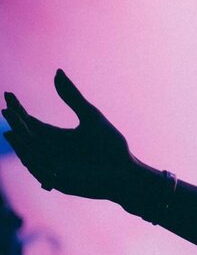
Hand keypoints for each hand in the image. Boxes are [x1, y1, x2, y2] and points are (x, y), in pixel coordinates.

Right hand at [2, 70, 134, 201]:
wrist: (126, 173)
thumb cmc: (111, 145)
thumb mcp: (90, 116)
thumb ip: (72, 97)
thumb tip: (57, 71)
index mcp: (55, 136)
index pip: (30, 122)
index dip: (17, 110)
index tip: (8, 95)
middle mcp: (49, 152)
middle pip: (26, 137)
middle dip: (16, 125)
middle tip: (8, 111)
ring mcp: (52, 168)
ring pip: (29, 155)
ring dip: (21, 145)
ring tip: (12, 131)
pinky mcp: (58, 183)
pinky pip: (41, 173)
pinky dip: (34, 164)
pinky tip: (28, 154)